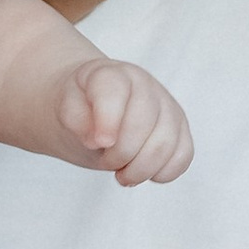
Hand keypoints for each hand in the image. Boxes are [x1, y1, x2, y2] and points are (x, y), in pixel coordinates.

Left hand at [59, 56, 192, 188]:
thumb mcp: (65, 110)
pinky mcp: (180, 130)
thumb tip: (97, 140)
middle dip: (120, 154)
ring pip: (166, 145)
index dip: (108, 120)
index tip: (99, 143)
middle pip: (142, 125)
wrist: (92, 109)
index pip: (115, 92)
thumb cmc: (80, 108)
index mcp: (112, 75)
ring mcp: (167, 107)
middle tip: (105, 160)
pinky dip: (162, 172)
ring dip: (140, 169)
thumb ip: (75, 119)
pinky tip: (141, 170)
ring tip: (122, 173)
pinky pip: (183, 156)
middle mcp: (146, 86)